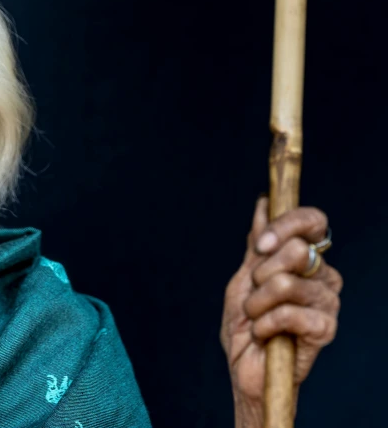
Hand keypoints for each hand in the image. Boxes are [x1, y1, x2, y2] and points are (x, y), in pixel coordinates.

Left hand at [220, 196, 342, 424]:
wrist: (245, 367)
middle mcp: (323, 276)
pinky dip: (263, 325)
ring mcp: (328, 302)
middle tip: (254, 295)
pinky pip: (288, 313)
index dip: (286, 224)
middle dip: (259, 274)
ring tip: (257, 318)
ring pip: (285, 283)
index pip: (313, 221)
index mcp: (307, 258)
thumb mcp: (243, 277)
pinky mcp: (326, 329)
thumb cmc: (245, 324)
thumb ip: (256, 244)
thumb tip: (263, 203)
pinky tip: (265, 335)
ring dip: (256, 304)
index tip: (260, 245)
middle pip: (296, 250)